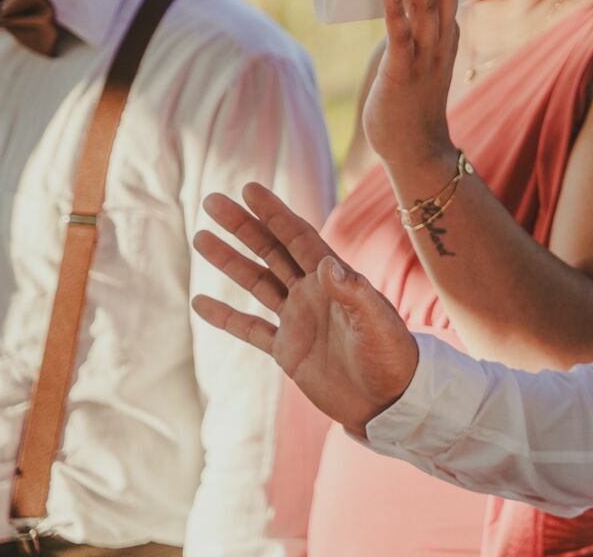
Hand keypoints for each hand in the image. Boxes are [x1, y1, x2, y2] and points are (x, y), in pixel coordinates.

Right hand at [192, 181, 419, 436]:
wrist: (389, 402)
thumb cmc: (391, 357)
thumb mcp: (377, 322)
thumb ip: (353, 293)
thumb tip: (326, 265)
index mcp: (335, 279)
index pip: (298, 237)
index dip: (274, 213)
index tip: (249, 189)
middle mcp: (314, 292)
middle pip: (271, 251)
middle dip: (243, 227)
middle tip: (212, 202)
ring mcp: (299, 319)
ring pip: (257, 282)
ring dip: (230, 261)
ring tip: (200, 238)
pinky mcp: (288, 350)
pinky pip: (250, 328)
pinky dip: (226, 316)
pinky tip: (200, 302)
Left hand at [362, 0, 459, 172]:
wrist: (420, 149)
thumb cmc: (414, 103)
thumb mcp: (422, 56)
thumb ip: (417, 27)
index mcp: (447, 31)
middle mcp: (442, 37)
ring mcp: (425, 54)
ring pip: (423, 2)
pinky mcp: (404, 72)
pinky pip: (400, 34)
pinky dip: (395, 7)